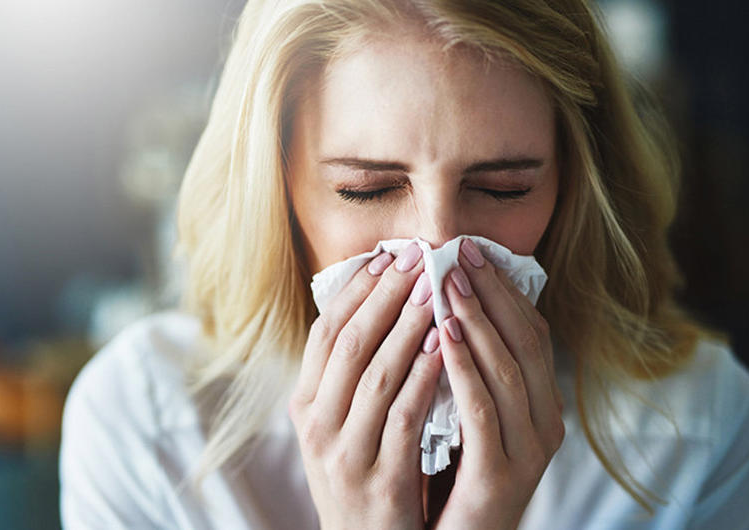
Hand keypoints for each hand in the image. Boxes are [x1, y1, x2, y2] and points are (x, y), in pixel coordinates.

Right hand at [289, 244, 444, 529]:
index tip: (385, 257)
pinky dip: (424, 376)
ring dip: (408, 326)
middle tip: (417, 259)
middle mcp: (317, 427)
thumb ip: (345, 378)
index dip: (355, 291)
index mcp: (304, 407)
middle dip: (385, 296)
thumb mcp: (336, 427)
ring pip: (377, 374)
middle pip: (350, 344)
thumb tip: (371, 307)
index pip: (324, 334)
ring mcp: (345, 454)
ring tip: (436, 290)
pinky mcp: (381, 480)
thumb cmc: (359, 476)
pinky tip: (443, 346)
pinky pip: (405, 416)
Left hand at [429, 238, 564, 528]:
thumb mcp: (467, 416)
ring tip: (447, 281)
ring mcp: (526, 452)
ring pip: (508, 370)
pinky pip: (482, 410)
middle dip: (491, 292)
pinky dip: (462, 367)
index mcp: (541, 406)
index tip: (471, 250)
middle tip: (459, 251)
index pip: (532, 332)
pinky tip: (440, 335)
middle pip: (525, 342)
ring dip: (476, 320)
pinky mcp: (499, 477)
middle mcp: (544, 424)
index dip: (503, 289)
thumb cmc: (454, 476)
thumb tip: (444, 306)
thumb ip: (468, 369)